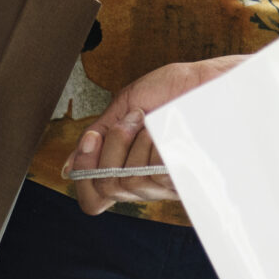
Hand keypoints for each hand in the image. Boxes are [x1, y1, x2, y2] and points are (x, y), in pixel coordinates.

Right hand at [62, 55, 243, 213]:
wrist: (208, 79)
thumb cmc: (174, 90)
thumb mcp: (125, 107)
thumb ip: (98, 137)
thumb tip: (69, 167)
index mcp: (126, 168)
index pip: (93, 199)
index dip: (83, 176)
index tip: (91, 141)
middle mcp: (144, 184)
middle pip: (105, 186)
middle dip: (112, 144)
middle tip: (133, 118)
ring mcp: (165, 184)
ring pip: (126, 180)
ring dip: (133, 139)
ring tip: (153, 120)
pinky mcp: (184, 177)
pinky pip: (150, 172)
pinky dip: (151, 142)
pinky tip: (167, 129)